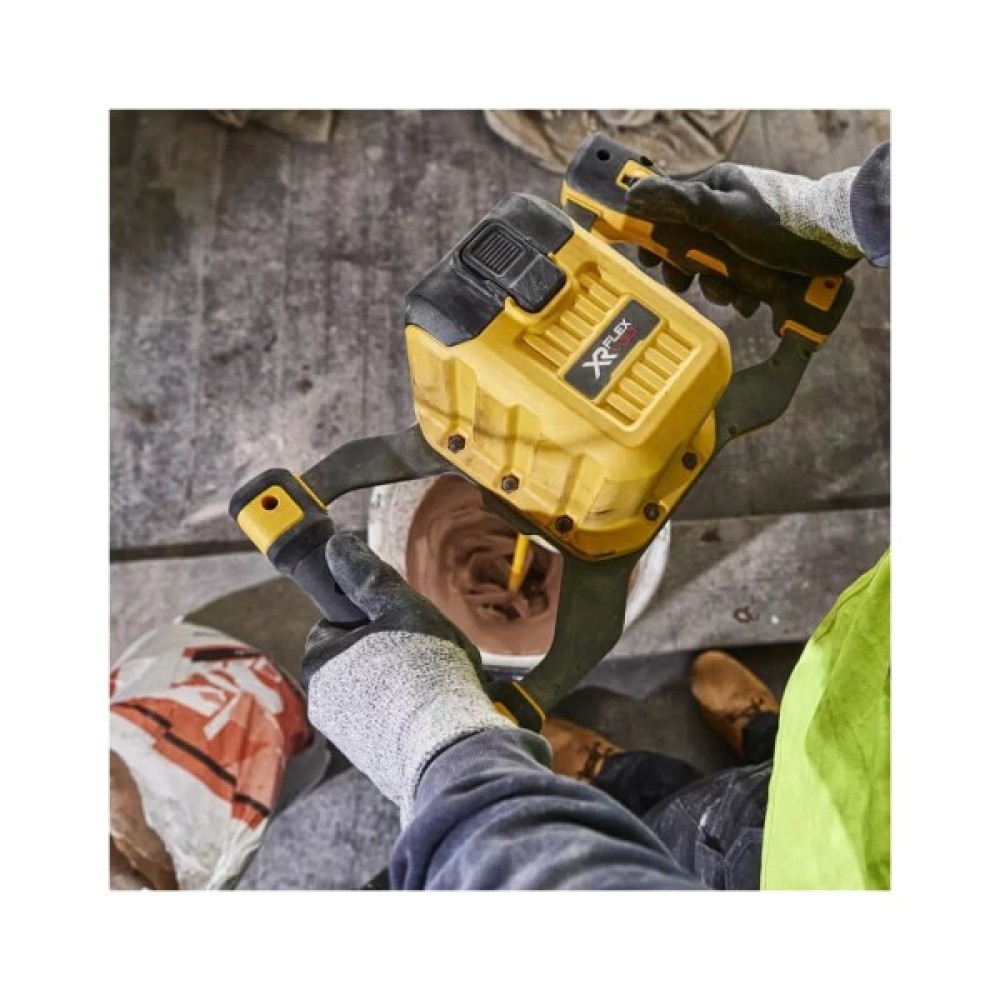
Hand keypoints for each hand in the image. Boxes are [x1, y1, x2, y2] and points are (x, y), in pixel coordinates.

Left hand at [301, 533, 513, 822]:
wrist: (451, 748)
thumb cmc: (426, 673)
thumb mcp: (401, 607)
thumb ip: (369, 576)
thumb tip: (339, 546)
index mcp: (320, 661)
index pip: (335, 624)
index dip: (370, 617)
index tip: (397, 621)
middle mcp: (323, 701)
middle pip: (359, 658)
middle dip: (389, 652)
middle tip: (424, 652)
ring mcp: (348, 735)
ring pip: (378, 690)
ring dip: (402, 683)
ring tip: (436, 682)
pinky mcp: (373, 760)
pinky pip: (390, 722)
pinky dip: (410, 713)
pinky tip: (436, 709)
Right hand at [627, 161, 862, 316]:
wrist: (837, 240)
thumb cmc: (780, 221)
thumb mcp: (721, 211)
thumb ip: (678, 203)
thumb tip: (634, 194)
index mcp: (714, 189)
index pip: (667, 211)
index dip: (653, 237)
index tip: (649, 260)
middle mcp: (727, 210)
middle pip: (688, 245)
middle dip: (689, 270)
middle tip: (688, 282)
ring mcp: (745, 236)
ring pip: (713, 267)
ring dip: (718, 287)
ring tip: (733, 294)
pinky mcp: (762, 258)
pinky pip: (738, 279)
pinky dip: (741, 293)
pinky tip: (752, 300)